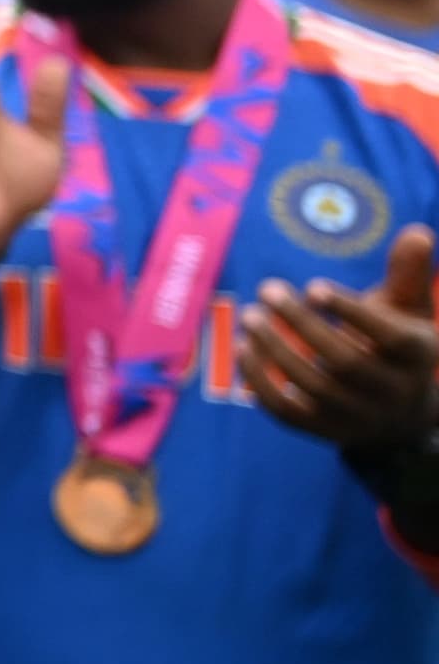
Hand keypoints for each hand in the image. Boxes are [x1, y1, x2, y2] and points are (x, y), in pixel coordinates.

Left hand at [243, 225, 438, 453]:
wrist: (400, 413)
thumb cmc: (396, 345)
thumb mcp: (409, 310)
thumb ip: (408, 274)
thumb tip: (418, 232)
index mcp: (420, 356)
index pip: (393, 338)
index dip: (352, 312)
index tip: (313, 286)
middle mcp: (395, 392)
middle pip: (346, 362)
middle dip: (302, 324)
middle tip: (268, 289)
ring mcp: (360, 417)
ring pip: (314, 387)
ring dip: (275, 349)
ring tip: (250, 314)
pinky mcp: (327, 432)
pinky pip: (288, 412)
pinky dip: (260, 381)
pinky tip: (242, 347)